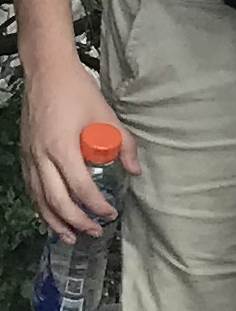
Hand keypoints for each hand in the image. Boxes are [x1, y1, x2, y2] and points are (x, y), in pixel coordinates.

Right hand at [20, 50, 134, 240]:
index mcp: (62, 148)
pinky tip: (51, 216)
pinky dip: (41, 206)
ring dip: (55, 221)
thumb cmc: (78, 92)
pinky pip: (31, 188)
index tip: (110, 214)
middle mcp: (41, 157)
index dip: (96, 205)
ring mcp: (29, 157)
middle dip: (76, 221)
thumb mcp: (107, 116)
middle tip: (94, 232)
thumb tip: (135, 171)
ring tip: (70, 236)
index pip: (80, 188)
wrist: (47, 73)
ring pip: (39, 199)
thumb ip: (123, 145)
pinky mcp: (25, 154)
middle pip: (57, 201)